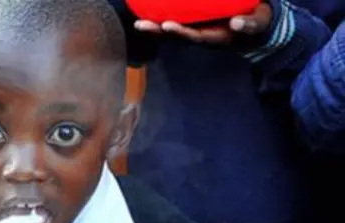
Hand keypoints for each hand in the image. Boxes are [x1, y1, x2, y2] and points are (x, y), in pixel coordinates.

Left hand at [134, 3, 272, 44]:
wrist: (256, 23)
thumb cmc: (257, 20)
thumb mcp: (257, 22)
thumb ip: (249, 23)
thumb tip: (236, 23)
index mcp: (217, 36)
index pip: (195, 35)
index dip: (181, 31)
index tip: (167, 25)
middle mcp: (203, 36)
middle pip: (177, 36)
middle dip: (159, 31)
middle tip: (141, 25)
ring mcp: (197, 31)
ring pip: (173, 31)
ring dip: (155, 28)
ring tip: (137, 23)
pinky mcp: (194, 25)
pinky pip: (174, 22)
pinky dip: (160, 20)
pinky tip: (145, 12)